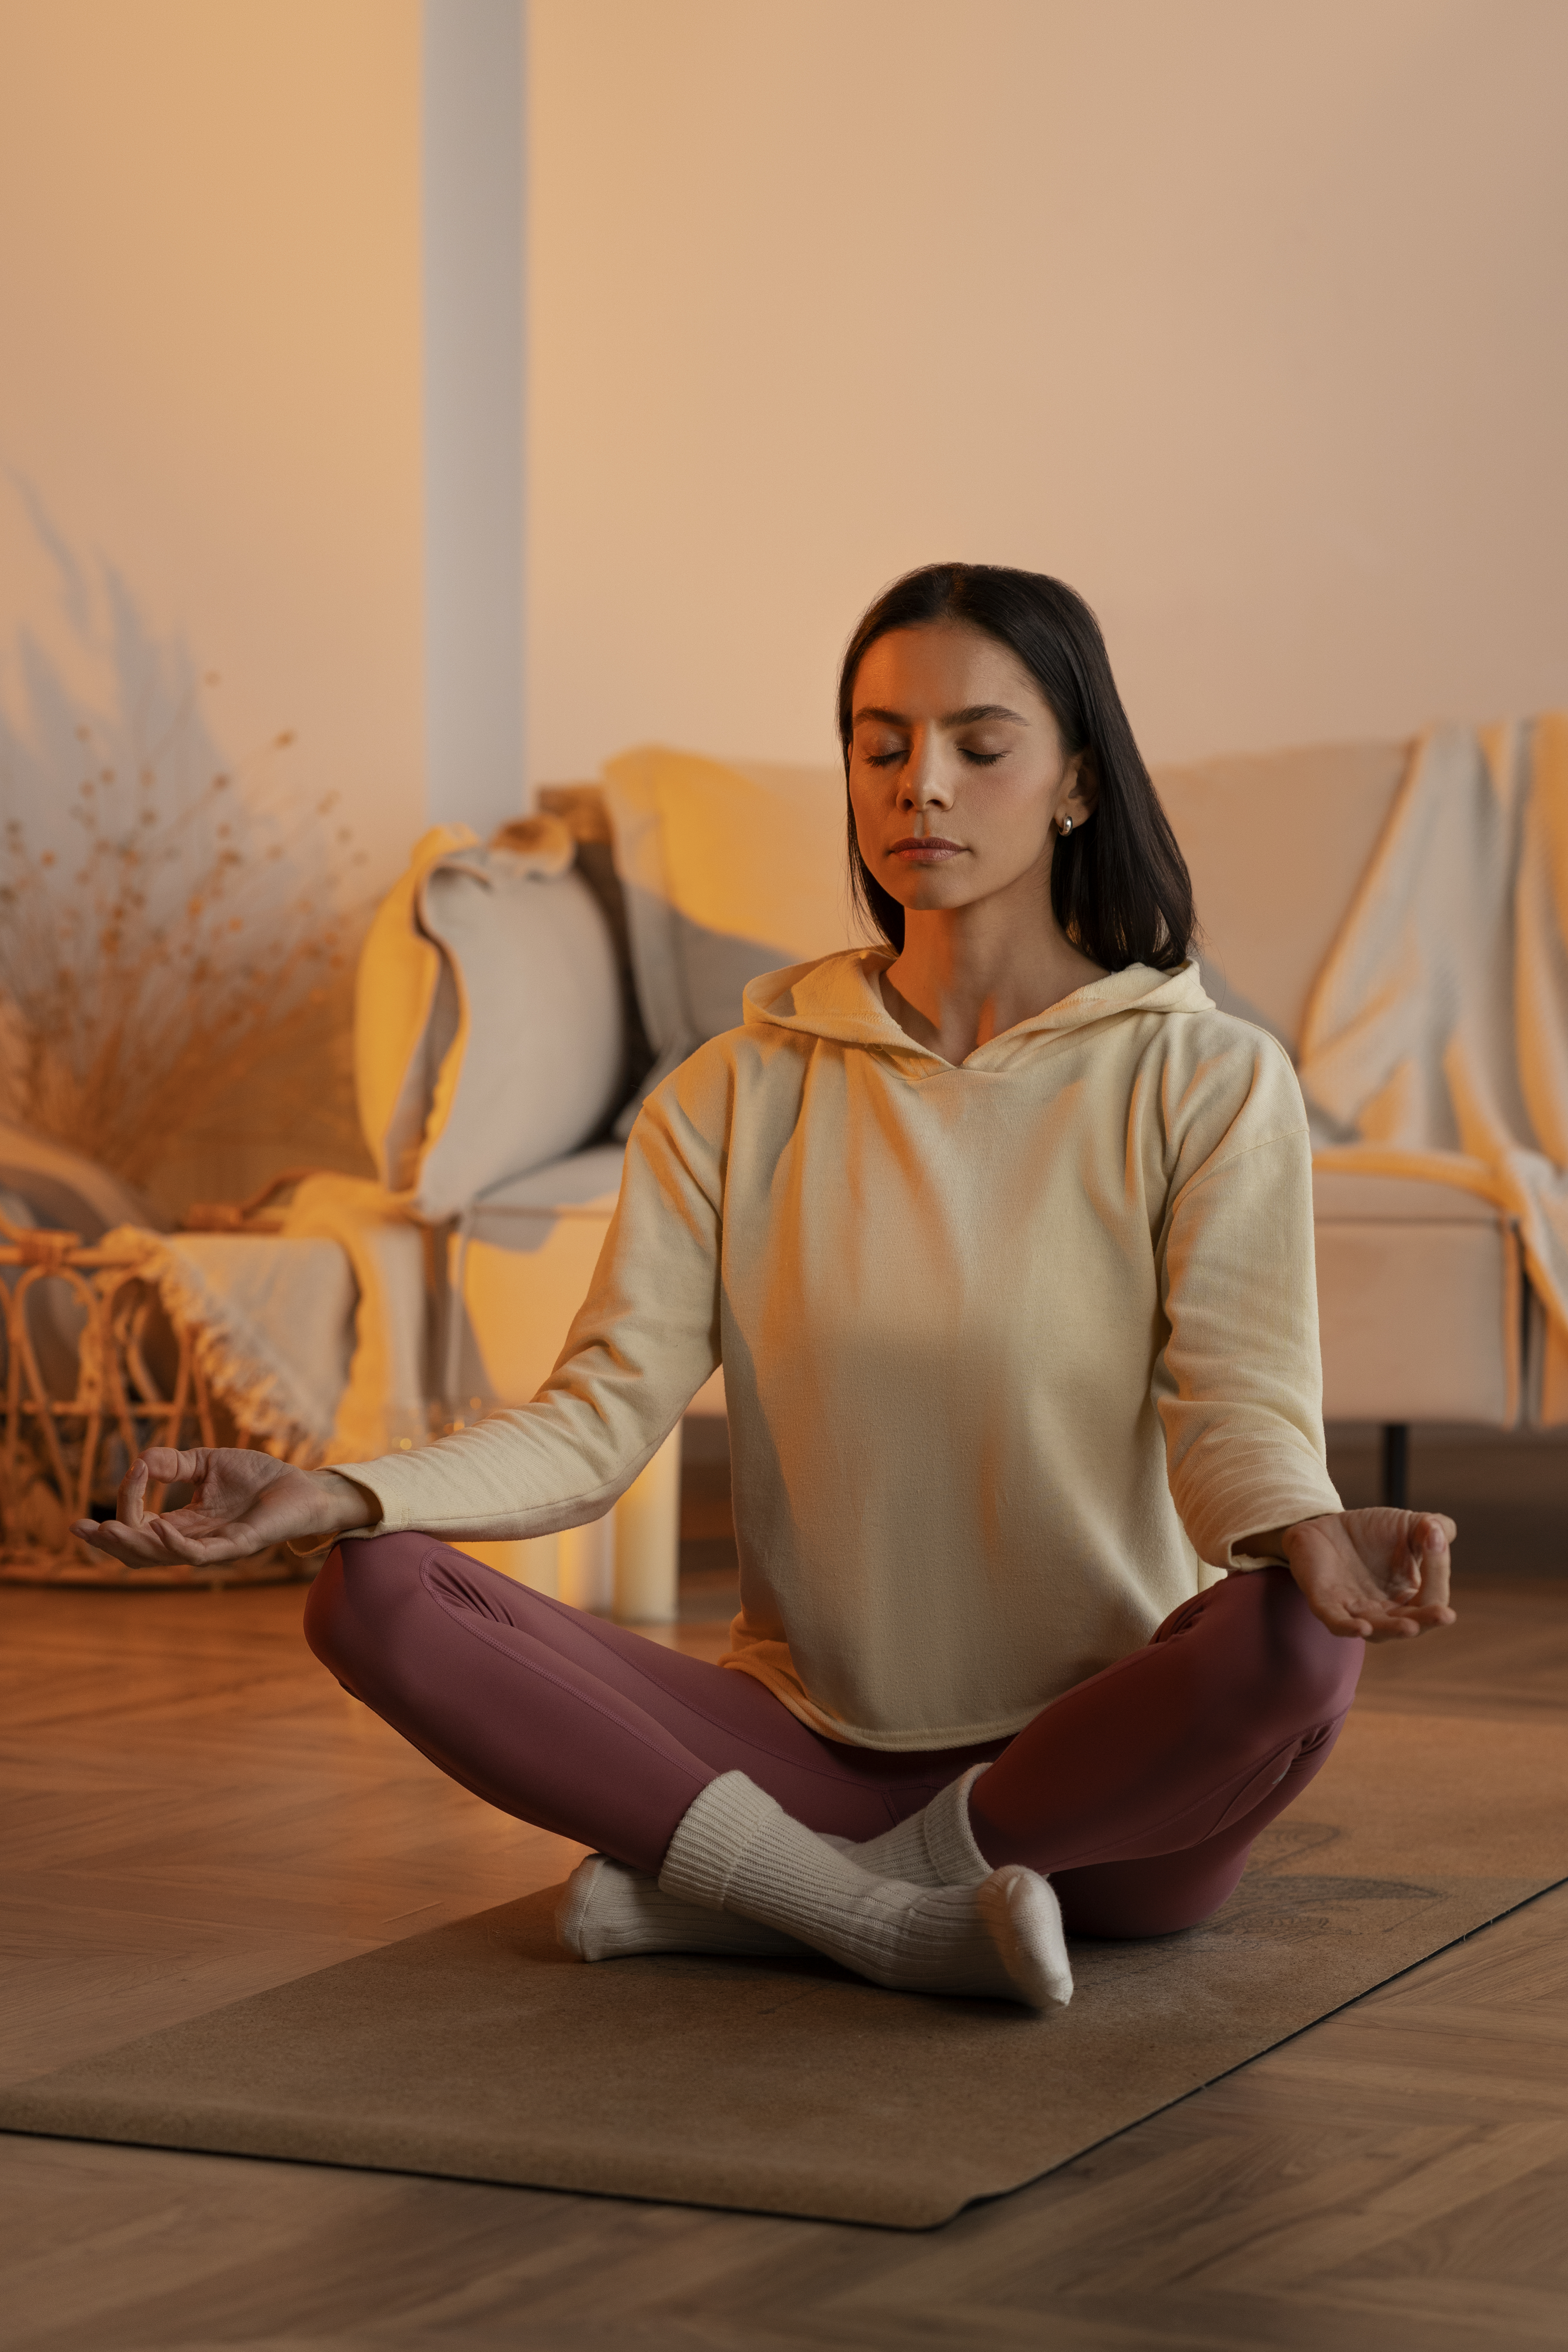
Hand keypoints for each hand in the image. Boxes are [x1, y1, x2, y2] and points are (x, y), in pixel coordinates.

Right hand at [72, 1447, 374, 1569]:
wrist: (301, 1483)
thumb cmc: (258, 1476)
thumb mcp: (206, 1464)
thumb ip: (172, 1465)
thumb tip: (139, 1462)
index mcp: (185, 1524)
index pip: (142, 1525)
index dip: (127, 1504)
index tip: (131, 1472)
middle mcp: (194, 1541)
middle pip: (141, 1553)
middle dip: (110, 1543)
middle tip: (82, 1529)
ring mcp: (215, 1547)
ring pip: (163, 1557)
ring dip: (133, 1544)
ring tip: (108, 1530)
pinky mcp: (238, 1546)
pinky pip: (199, 1554)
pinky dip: (175, 1543)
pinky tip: (156, 1528)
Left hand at [1267, 1507, 1456, 1640]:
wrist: (1327, 1523)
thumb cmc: (1373, 1532)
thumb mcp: (1409, 1525)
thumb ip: (1435, 1527)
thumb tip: (1439, 1530)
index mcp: (1410, 1597)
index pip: (1433, 1596)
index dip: (1438, 1570)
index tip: (1434, 1539)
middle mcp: (1385, 1611)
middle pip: (1411, 1624)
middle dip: (1427, 1620)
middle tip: (1445, 1616)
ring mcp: (1355, 1611)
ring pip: (1377, 1630)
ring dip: (1393, 1629)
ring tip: (1410, 1628)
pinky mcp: (1325, 1603)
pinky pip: (1336, 1622)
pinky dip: (1347, 1628)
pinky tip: (1361, 1629)